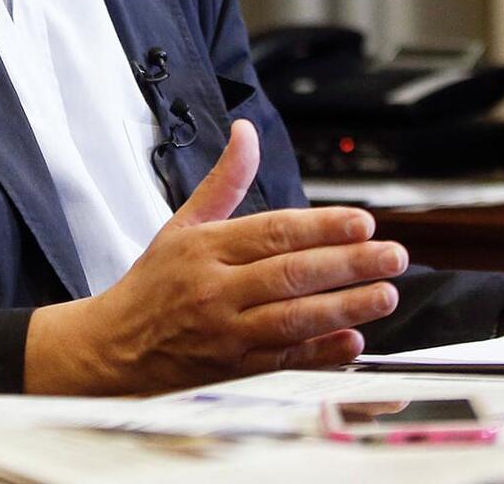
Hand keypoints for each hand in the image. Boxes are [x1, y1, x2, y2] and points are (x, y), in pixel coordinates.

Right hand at [24, 120, 406, 394]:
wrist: (110, 348)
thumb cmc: (152, 284)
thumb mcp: (182, 224)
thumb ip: (224, 181)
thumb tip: (246, 132)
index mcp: (205, 247)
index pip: (273, 232)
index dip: (322, 227)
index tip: (363, 222)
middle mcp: (214, 289)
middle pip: (290, 274)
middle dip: (348, 265)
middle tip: (393, 255)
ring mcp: (223, 333)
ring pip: (292, 319)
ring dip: (344, 307)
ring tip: (385, 294)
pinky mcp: (231, 371)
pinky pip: (282, 361)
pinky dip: (319, 353)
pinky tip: (352, 343)